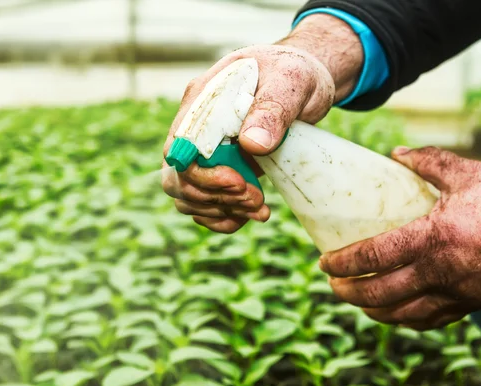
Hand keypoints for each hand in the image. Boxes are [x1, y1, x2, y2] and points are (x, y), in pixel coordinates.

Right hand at [162, 13, 363, 232]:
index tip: (238, 181)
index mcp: (203, 100)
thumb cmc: (294, 73)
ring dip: (221, 210)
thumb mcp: (291, 81)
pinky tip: (248, 215)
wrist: (304, 84)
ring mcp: (207, 151)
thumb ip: (272, 108)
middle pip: (177, 177)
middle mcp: (196, 127)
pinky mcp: (221, 168)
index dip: (202, 173)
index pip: (179, 147)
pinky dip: (222, 216)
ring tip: (259, 208)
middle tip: (255, 199)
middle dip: (214, 197)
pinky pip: (204, 202)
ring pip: (187, 195)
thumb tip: (252, 144)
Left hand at [319, 146, 480, 330]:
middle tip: (332, 284)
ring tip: (356, 301)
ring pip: (401, 314)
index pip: (373, 256)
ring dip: (371, 310)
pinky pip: (430, 320)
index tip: (324, 262)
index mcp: (433, 237)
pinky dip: (405, 320)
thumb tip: (395, 153)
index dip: (343, 262)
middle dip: (348, 292)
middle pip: (379, 292)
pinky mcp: (471, 305)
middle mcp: (439, 271)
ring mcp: (456, 293)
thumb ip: (429, 161)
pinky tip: (395, 313)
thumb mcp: (470, 174)